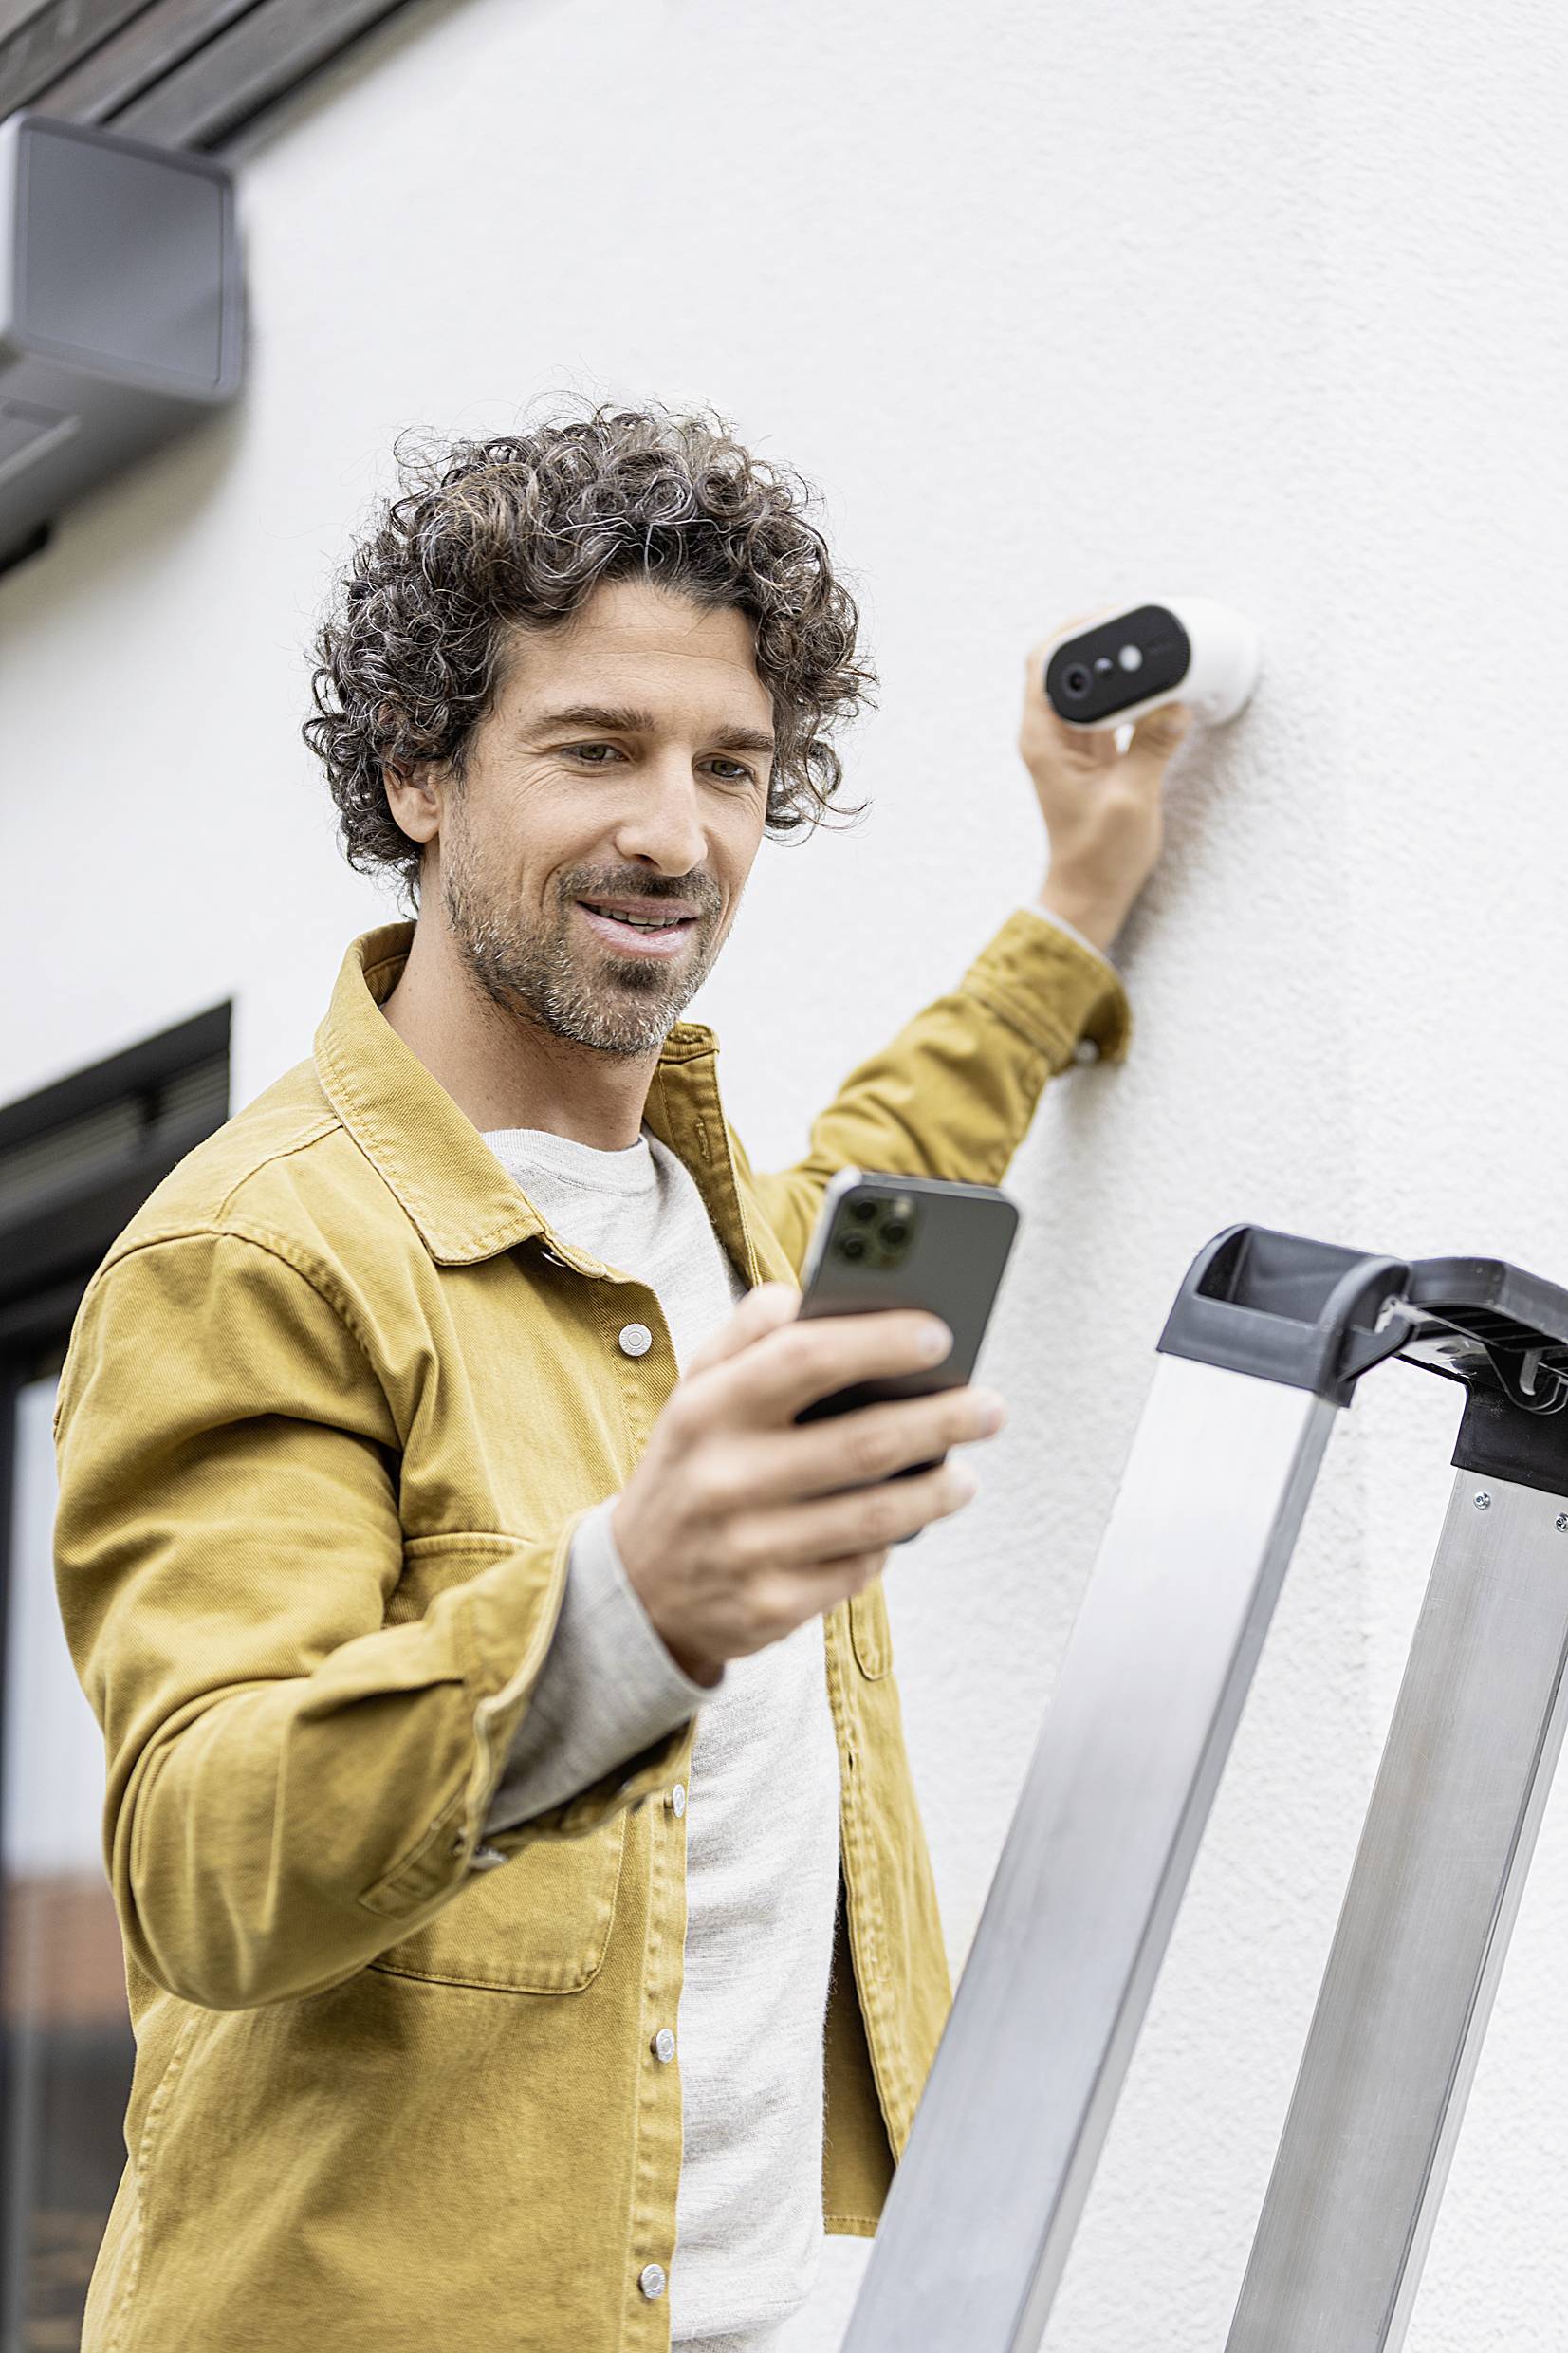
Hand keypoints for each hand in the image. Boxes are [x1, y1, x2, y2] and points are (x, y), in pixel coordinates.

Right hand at [611, 1283, 1004, 1685]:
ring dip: (937, 1491)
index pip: (805, 1358)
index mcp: (708, 1410)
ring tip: (965, 1474)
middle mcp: (725, 1479)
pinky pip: (858, 1569)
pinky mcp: (771, 1607)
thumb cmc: (690, 1468)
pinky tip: (905, 1524)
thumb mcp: (695, 1391)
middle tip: (990, 1406)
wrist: (635, 1589)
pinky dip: (889, 1543)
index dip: (880, 1341)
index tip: (939, 1333)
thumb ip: (749, 1332)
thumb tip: (811, 1292)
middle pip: (862, 1443)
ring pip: (874, 1517)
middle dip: (942, 1421)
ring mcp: (748, 1550)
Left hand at [1019, 611, 1192, 951]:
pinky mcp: (1093, 754)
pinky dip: (1130, 692)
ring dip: (1117, 664)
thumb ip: (1152, 748)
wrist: (1090, 892)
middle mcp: (1051, 736)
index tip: (1115, 615)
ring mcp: (1071, 744)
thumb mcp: (1131, 800)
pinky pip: (1109, 708)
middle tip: (1140, 624)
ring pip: (1089, 684)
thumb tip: (1175, 705)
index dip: (1077, 629)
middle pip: (1067, 664)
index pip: (1046, 662)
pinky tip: (1157, 687)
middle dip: (1102, 638)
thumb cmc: (1098, 857)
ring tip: (1152, 649)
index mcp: (1045, 740)